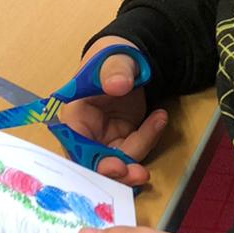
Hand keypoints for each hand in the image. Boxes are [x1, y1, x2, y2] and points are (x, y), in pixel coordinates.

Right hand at [61, 35, 167, 187]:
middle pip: (96, 165)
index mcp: (73, 117)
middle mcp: (86, 134)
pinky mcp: (123, 140)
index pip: (75, 147)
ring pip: (119, 162)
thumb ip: (115, 71)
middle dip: (117, 172)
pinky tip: (160, 117)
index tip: (114, 166)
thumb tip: (117, 84)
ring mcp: (105, 140)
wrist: (129, 61)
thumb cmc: (112, 58)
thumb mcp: (114, 59)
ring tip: (158, 122)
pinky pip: (136, 150)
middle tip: (139, 174)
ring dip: (138, 158)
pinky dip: (149, 138)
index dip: (92, 162)